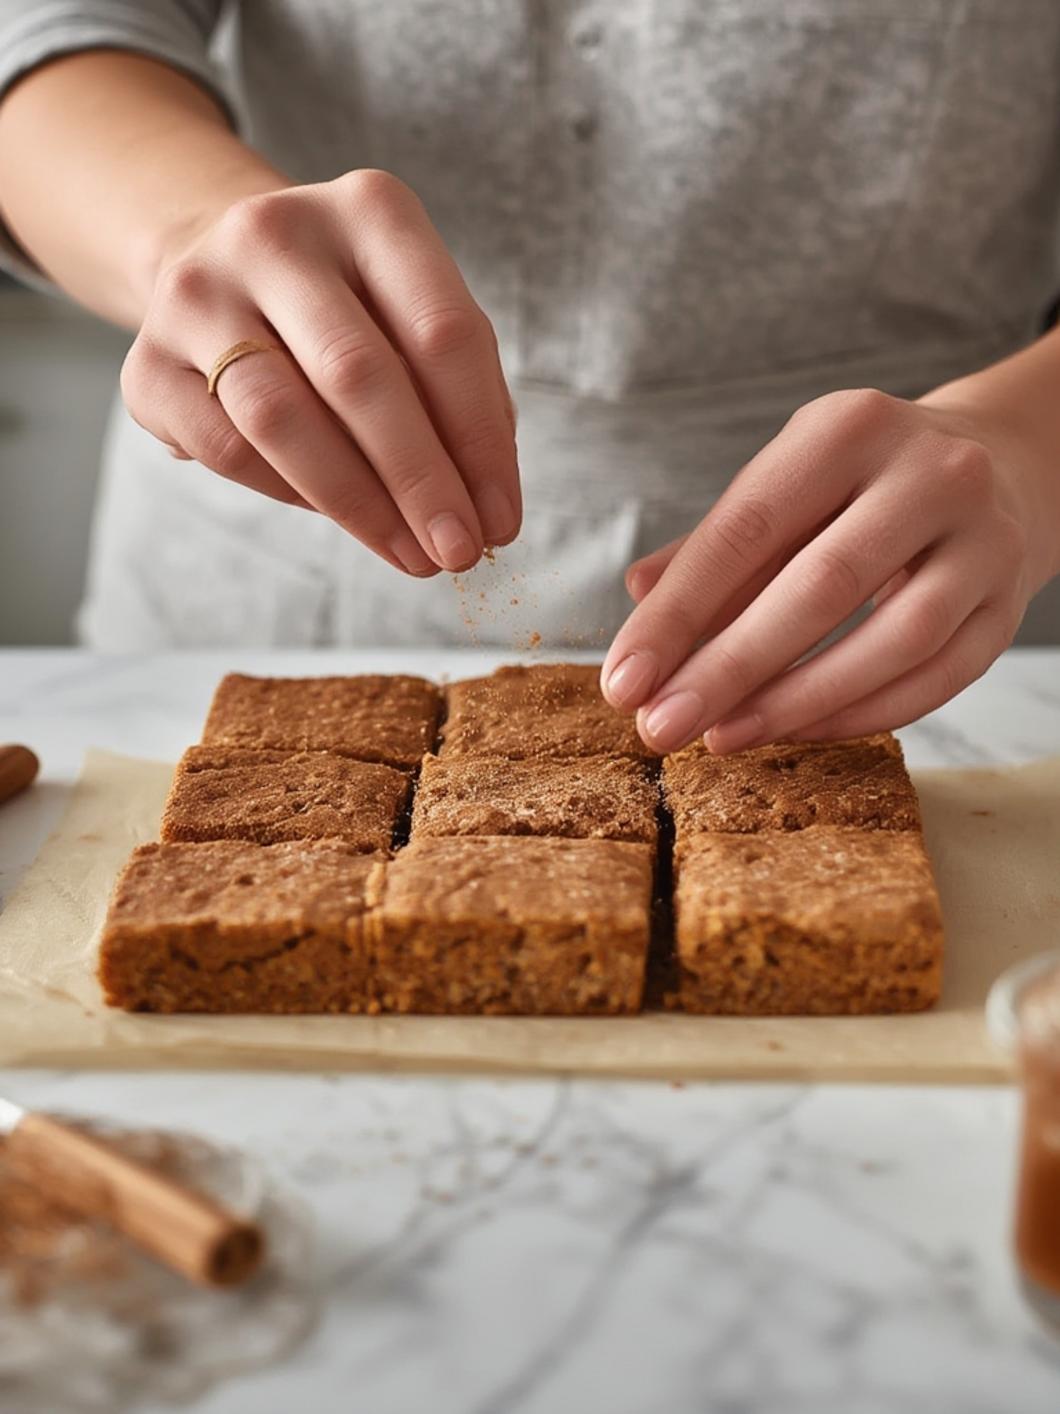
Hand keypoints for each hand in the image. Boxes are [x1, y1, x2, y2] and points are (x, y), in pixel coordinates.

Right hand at [121, 170, 519, 574]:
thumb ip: (462, 396)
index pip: (442, 332)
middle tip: (458, 553)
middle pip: (359, 375)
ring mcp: (198, 292)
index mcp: (369, 209)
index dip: (479, 439)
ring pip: (282, 417)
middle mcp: (275, 233)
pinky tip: (340, 517)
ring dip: (359, 504)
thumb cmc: (354, 310)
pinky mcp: (146, 362)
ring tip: (411, 555)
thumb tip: (486, 510)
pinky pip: (228, 449)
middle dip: (421, 481)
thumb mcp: (418, 319)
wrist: (224, 267)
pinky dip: (292, 495)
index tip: (502, 520)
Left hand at [602, 386, 1059, 751]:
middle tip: (660, 725)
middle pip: (820, 587)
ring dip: (795, 702)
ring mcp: (982, 541)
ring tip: (720, 738)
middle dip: (728, 669)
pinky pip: (936, 679)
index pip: (746, 529)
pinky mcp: (1007, 606)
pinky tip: (794, 732)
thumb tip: (638, 595)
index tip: (624, 679)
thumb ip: (714, 546)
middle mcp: (928, 474)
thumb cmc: (863, 485)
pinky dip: (859, 715)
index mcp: (848, 428)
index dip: (678, 613)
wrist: (1003, 465)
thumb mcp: (787, 484)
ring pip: (891, 642)